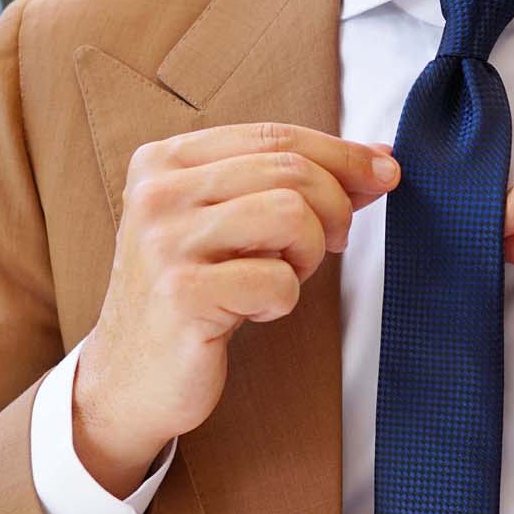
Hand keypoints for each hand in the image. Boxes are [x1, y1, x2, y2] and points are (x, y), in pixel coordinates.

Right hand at [74, 122, 399, 495]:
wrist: (130, 377)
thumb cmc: (193, 294)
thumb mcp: (229, 223)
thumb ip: (289, 184)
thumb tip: (379, 160)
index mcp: (165, 160)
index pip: (275, 136)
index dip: (341, 153)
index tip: (384, 173)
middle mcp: (158, 193)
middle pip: (291, 171)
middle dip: (334, 209)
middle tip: (331, 245)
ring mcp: (165, 243)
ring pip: (292, 216)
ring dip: (309, 255)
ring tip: (282, 277)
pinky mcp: (182, 296)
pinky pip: (279, 281)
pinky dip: (283, 300)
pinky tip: (254, 311)